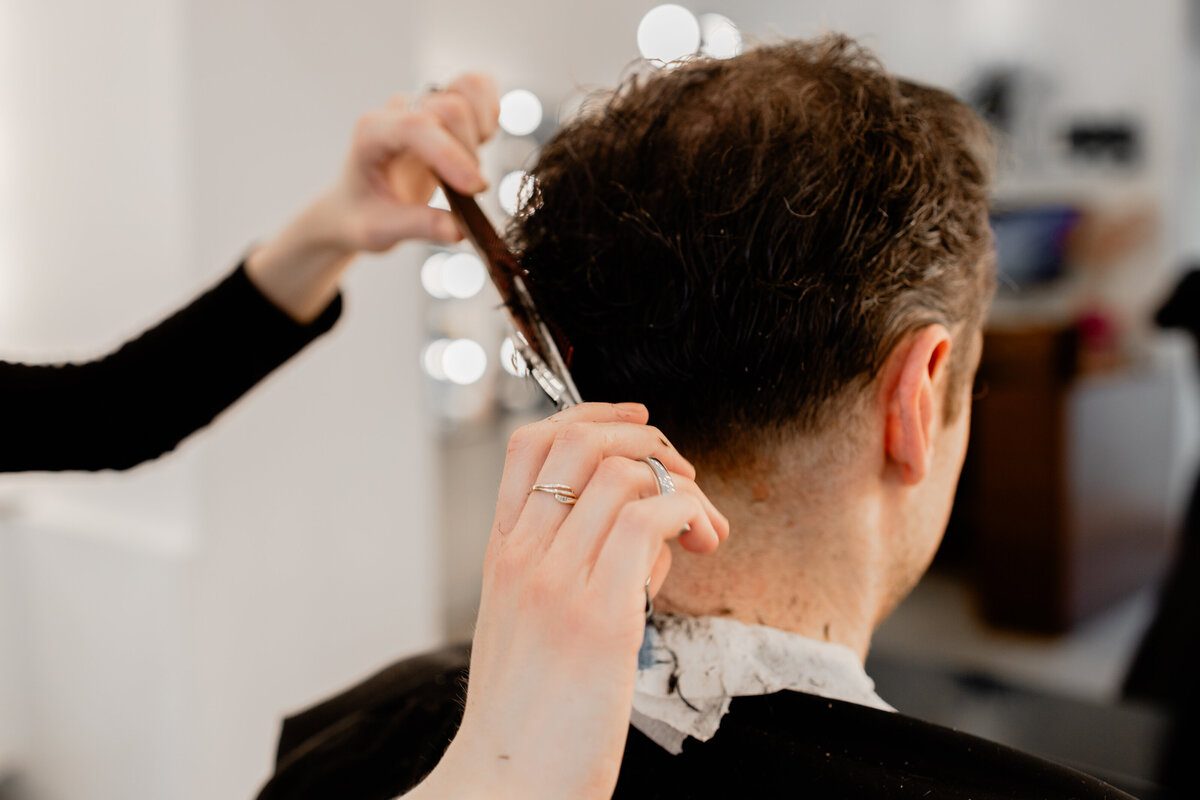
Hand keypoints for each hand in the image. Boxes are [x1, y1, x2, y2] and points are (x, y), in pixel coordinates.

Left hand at [245, 74, 498, 320]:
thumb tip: (460, 229)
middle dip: (468, 153)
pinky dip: (489, 113)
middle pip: (450, 108)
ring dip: (481, 128)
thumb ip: (418, 226)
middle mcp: (399, 111)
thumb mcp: (379, 231)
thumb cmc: (361, 214)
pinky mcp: (444, 107)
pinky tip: (478, 146)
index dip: (450, 155)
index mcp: (373, 134)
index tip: (474, 190)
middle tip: (466, 192)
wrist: (355, 205)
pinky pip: (478, 89)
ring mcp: (423, 104)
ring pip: (469, 87)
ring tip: (470, 165)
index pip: (416, 127)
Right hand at [413, 403, 729, 799]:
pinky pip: (650, 522)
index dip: (591, 414)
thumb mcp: (530, 623)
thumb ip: (577, 565)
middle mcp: (523, 556)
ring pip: (623, 475)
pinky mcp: (600, 617)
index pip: (530, 443)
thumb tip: (649, 529)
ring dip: (681, 483)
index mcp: (502, 554)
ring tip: (702, 529)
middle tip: (681, 477)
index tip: (638, 425)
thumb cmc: (528, 712)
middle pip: (581, 441)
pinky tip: (700, 542)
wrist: (505, 784)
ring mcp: (557, 582)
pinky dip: (688, 513)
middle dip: (646, 440)